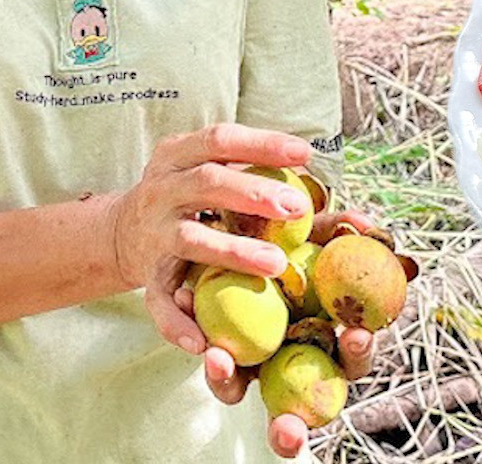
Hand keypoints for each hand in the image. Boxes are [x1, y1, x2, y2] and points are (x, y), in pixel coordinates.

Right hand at [104, 123, 312, 355]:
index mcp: (181, 155)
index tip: (304, 153)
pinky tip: (204, 341)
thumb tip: (360, 219)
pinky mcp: (146, 276)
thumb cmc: (198, 201)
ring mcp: (152, 233)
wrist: (121, 233)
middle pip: (205, 182)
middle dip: (251, 192)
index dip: (261, 145)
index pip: (221, 139)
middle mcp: (161, 189)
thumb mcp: (222, 181)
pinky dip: (178, 322)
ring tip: (275, 264)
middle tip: (296, 206)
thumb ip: (280, 191)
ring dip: (231, 251)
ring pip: (189, 238)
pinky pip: (158, 301)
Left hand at [184, 208, 382, 458]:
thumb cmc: (299, 244)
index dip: (358, 350)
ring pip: (238, 390)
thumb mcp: (322, 237)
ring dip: (226, 382)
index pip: (354, 356)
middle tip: (288, 430)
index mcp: (330, 341)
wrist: (243, 234)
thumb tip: (383, 233)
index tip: (356, 334)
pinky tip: (184, 303)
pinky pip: (208, 358)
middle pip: (297, 413)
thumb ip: (350, 238)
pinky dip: (196, 338)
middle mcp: (292, 363)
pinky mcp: (216, 353)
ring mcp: (249, 363)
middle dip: (292, 430)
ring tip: (217, 358)